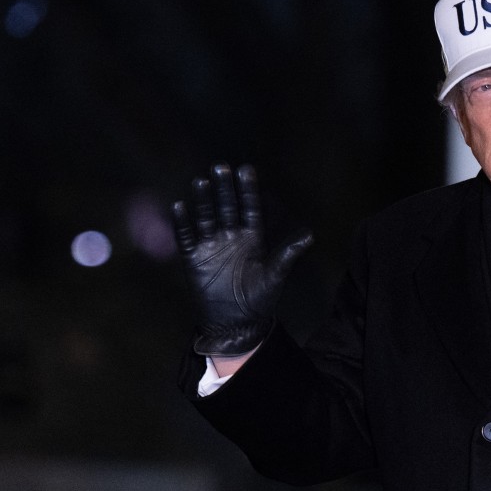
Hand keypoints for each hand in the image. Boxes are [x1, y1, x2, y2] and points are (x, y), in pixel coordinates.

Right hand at [172, 163, 312, 355]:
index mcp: (252, 237)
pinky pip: (187, 237)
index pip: (250, 208)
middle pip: (226, 207)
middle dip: (224, 188)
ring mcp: (211, 246)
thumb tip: (310, 235)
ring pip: (206, 217)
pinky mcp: (194, 258)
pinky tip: (179, 206)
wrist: (236, 323)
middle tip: (221, 167)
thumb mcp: (275, 275)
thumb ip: (288, 253)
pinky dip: (182, 223)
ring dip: (203, 200)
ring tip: (201, 181)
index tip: (246, 169)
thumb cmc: (260, 298)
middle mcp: (231, 237)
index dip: (248, 190)